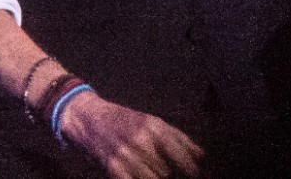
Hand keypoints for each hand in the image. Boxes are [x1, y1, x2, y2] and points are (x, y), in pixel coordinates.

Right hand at [58, 88, 204, 178]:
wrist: (88, 117)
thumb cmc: (124, 121)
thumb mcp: (151, 122)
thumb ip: (177, 138)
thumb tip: (202, 156)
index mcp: (156, 126)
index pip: (183, 152)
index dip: (193, 168)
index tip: (199, 175)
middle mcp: (143, 139)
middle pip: (169, 170)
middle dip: (171, 173)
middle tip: (172, 172)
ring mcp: (128, 154)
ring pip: (155, 178)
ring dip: (155, 177)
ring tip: (150, 170)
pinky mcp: (113, 167)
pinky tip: (139, 176)